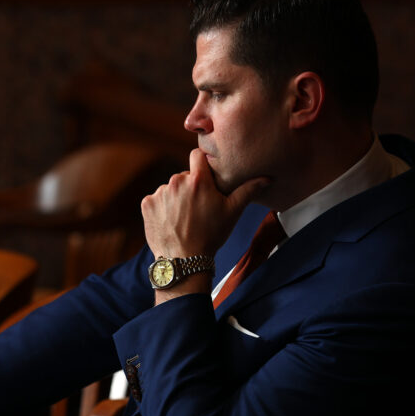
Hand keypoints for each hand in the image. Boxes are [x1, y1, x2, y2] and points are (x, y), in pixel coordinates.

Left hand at [141, 149, 267, 299]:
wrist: (184, 260)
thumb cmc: (211, 235)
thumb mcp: (232, 212)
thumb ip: (248, 191)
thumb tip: (267, 178)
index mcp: (198, 180)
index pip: (197, 155)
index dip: (202, 163)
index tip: (205, 175)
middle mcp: (176, 181)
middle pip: (184, 176)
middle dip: (190, 187)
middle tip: (198, 207)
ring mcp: (159, 193)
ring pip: (170, 189)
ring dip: (176, 198)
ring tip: (184, 218)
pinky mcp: (147, 204)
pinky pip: (156, 200)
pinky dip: (162, 208)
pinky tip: (171, 222)